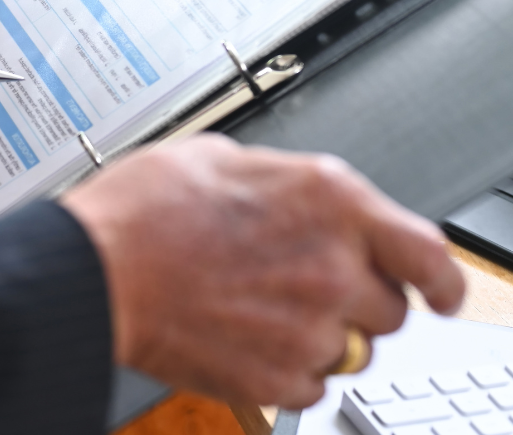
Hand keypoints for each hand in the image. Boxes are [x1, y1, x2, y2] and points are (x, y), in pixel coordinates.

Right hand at [61, 134, 464, 408]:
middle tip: (303, 285)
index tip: (441, 291)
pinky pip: (310, 385)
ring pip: (349, 351)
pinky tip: (243, 335)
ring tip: (260, 309)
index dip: (443, 280)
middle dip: (355, 300)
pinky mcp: (275, 376)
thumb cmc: (144, 208)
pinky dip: (285, 367)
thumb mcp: (220, 156)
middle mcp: (330, 266)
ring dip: (319, 335)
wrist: (98, 267)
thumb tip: (293, 195)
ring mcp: (307, 327)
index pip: (427, 253)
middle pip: (389, 310)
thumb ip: (280, 179)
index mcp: (328, 200)